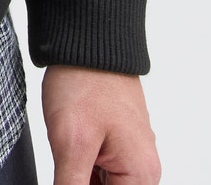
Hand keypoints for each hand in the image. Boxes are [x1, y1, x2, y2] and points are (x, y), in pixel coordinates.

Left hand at [41, 65, 159, 183]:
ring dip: (80, 174)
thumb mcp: (71, 143)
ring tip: (72, 146)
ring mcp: (130, 153)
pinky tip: (72, 146)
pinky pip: (100, 168)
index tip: (68, 177)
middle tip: (70, 157)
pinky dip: (82, 164)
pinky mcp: (117, 142)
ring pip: (100, 182)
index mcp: (141, 175)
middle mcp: (142, 167)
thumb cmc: (85, 82)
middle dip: (81, 180)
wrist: (86, 39)